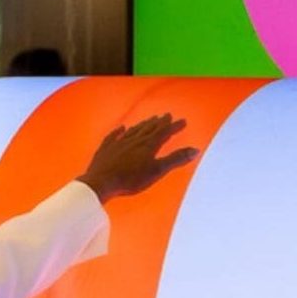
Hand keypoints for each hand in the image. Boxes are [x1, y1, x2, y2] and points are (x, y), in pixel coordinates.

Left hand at [78, 113, 197, 204]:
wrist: (101, 182)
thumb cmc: (131, 179)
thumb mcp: (157, 171)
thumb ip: (176, 160)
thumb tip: (195, 150)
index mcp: (148, 145)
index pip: (164, 132)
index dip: (174, 126)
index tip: (183, 121)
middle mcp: (134, 140)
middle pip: (149, 128)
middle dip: (159, 122)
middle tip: (166, 115)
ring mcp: (118, 143)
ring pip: (134, 130)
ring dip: (143, 124)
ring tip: (150, 119)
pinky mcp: (105, 149)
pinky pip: (114, 136)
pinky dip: (119, 131)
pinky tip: (122, 127)